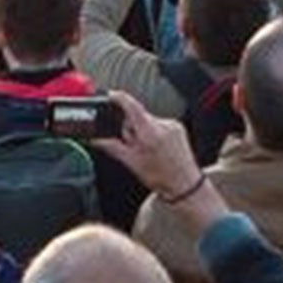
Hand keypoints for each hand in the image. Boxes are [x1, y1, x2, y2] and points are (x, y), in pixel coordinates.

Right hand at [92, 94, 227, 230]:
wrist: (186, 186)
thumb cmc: (162, 178)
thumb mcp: (132, 163)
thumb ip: (112, 147)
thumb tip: (97, 139)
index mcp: (149, 133)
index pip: (132, 106)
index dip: (119, 98)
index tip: (111, 95)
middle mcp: (163, 125)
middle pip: (138, 116)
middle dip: (131, 127)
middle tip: (134, 145)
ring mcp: (173, 126)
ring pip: (148, 121)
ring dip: (143, 131)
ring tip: (148, 150)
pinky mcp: (178, 128)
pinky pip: (160, 124)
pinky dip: (154, 133)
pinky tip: (157, 148)